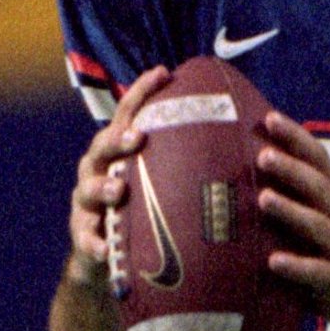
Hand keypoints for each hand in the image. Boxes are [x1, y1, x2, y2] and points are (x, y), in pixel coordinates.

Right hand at [65, 65, 172, 292]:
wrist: (113, 257)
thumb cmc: (149, 209)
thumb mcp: (165, 180)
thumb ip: (190, 158)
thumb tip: (245, 133)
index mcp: (120, 151)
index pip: (130, 114)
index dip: (143, 91)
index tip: (163, 73)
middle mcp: (98, 170)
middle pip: (101, 146)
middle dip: (117, 140)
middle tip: (138, 137)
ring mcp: (87, 203)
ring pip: (87, 190)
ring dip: (102, 188)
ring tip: (117, 190)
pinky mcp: (83, 236)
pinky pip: (86, 239)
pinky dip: (95, 243)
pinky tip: (105, 249)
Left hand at [257, 112, 329, 330]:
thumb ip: (307, 197)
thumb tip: (259, 170)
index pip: (319, 159)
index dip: (296, 137)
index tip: (270, 117)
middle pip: (319, 187)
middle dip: (292, 169)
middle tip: (263, 155)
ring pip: (318, 226)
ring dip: (291, 211)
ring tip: (264, 199)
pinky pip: (318, 272)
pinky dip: (296, 265)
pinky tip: (273, 261)